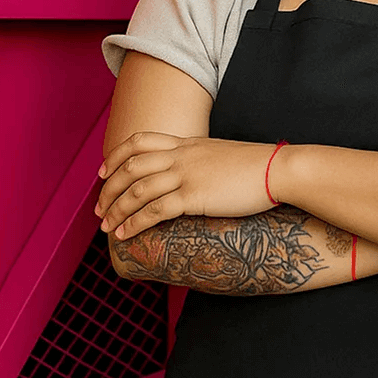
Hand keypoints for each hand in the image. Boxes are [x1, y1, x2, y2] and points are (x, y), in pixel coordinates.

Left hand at [95, 132, 278, 239]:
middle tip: (99, 209)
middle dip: (109, 189)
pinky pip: (154, 210)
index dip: (116, 156)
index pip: (140, 142)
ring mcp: (187, 174)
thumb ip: (201, 161)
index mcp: (187, 143)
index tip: (103, 172)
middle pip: (131, 166)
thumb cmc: (257, 166)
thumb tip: (194, 174)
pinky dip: (134, 223)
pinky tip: (125, 235)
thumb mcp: (221, 155)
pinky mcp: (194, 195)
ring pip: (137, 189)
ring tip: (106, 227)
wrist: (278, 169)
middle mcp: (182, 155)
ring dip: (116, 209)